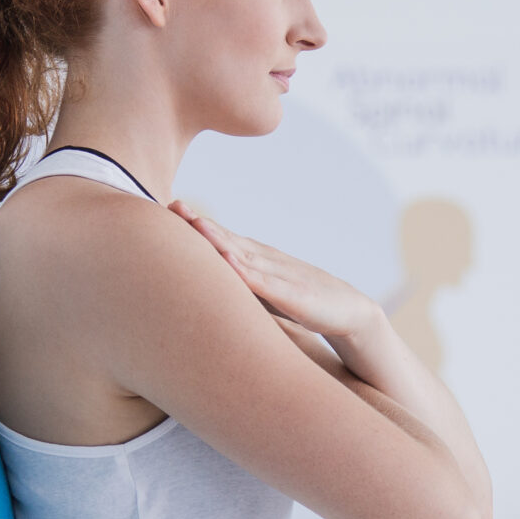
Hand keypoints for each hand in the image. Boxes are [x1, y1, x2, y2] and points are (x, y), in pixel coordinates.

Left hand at [170, 202, 382, 341]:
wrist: (350, 311)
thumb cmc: (303, 302)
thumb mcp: (265, 291)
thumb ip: (239, 284)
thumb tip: (207, 288)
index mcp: (257, 259)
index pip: (223, 237)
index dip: (196, 224)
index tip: (169, 209)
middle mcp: (266, 261)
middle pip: (229, 239)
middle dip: (200, 224)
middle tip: (172, 207)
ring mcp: (281, 276)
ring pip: (245, 256)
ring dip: (220, 240)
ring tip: (195, 225)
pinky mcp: (294, 296)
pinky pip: (267, 284)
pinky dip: (247, 273)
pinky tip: (229, 263)